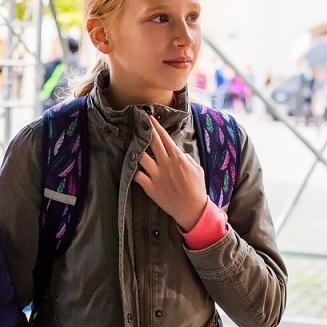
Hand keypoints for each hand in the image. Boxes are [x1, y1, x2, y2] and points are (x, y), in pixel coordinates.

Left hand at [134, 115, 207, 231]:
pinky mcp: (150, 187)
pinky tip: (129, 164)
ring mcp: (156, 176)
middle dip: (145, 130)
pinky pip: (137, 175)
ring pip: (141, 157)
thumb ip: (185, 157)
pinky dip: (132, 170)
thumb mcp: (197, 168)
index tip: (149, 117)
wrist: (191, 209)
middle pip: (152, 143)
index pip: (165, 138)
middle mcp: (166, 164)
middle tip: (138, 120)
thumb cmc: (197, 189)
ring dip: (136, 148)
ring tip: (130, 141)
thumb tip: (176, 151)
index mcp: (178, 158)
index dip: (156, 126)